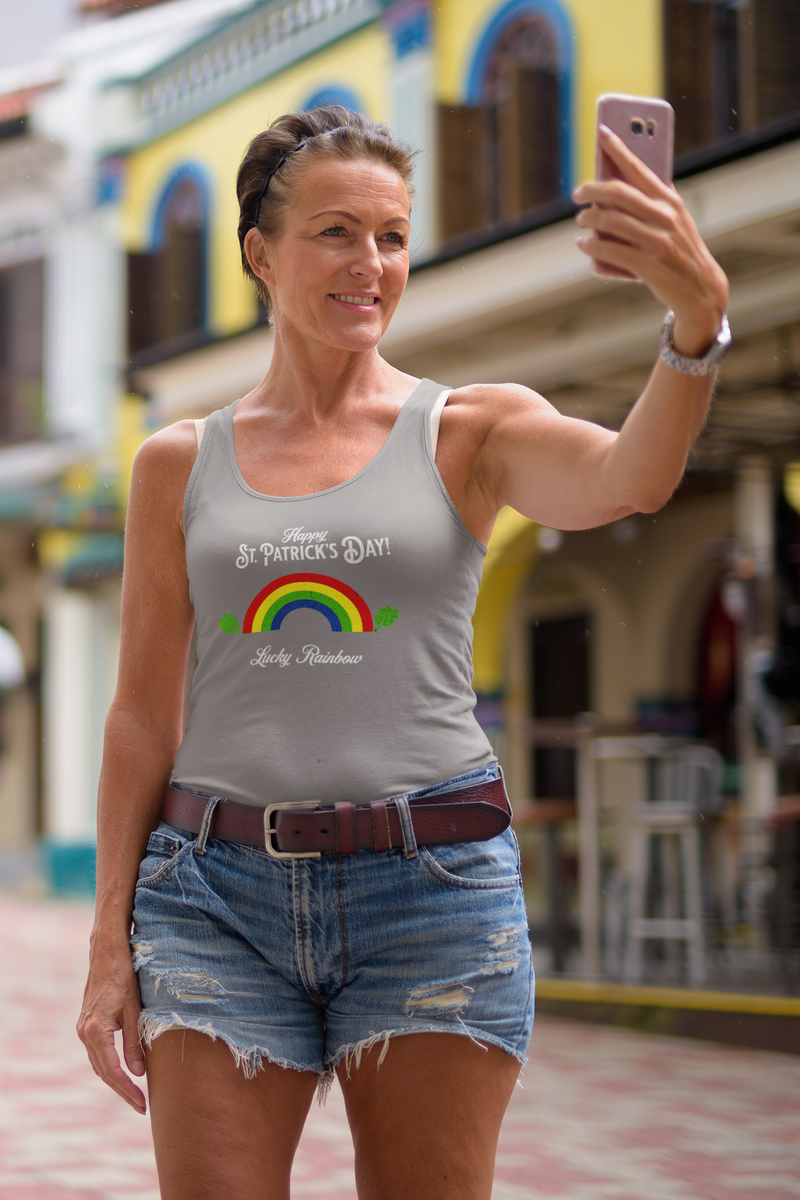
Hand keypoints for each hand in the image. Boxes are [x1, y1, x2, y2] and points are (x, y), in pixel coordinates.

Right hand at [77, 939, 146, 1113]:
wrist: (107, 952)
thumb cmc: (124, 976)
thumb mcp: (134, 1009)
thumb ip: (135, 1042)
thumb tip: (138, 1073)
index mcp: (95, 1031)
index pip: (112, 1071)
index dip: (127, 1090)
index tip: (142, 1104)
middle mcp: (85, 1032)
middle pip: (103, 1072)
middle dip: (122, 1091)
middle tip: (142, 1106)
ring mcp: (83, 1028)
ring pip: (98, 1064)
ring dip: (115, 1080)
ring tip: (135, 1095)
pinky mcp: (87, 1023)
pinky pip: (97, 1053)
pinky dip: (109, 1066)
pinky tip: (124, 1072)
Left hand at [573, 125, 728, 356]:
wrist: (700, 289)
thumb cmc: (680, 249)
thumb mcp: (676, 219)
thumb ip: (655, 199)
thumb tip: (624, 175)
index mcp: (670, 201)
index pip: (639, 167)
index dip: (618, 148)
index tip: (601, 132)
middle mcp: (664, 218)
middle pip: (618, 194)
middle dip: (591, 190)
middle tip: (578, 194)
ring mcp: (657, 242)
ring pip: (610, 222)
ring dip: (588, 219)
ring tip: (580, 220)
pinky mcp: (648, 266)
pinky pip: (610, 250)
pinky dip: (591, 246)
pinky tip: (583, 244)